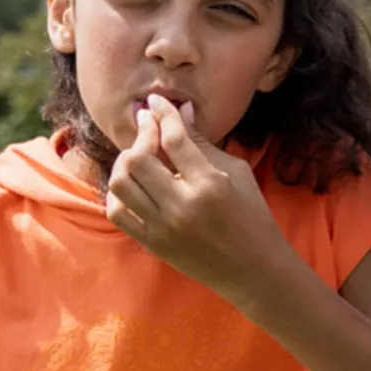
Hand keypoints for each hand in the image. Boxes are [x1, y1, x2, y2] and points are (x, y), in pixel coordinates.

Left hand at [105, 95, 289, 301]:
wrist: (252, 268)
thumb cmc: (252, 217)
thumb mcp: (239, 174)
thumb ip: (206, 144)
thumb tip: (182, 114)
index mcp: (210, 184)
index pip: (176, 139)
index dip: (163, 115)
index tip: (156, 102)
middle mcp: (182, 204)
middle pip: (140, 158)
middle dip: (141, 134)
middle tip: (148, 124)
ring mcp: (163, 226)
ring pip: (121, 183)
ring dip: (125, 162)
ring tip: (138, 154)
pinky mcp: (152, 243)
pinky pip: (117, 212)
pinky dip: (118, 192)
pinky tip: (132, 183)